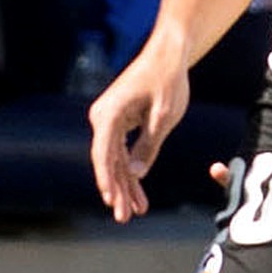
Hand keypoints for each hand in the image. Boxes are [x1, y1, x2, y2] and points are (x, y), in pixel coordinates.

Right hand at [86, 49, 189, 222]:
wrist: (168, 55)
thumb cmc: (168, 80)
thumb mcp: (164, 116)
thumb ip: (149, 145)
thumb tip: (136, 174)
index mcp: (109, 113)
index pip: (103, 153)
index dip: (106, 179)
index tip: (110, 200)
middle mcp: (103, 117)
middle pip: (107, 161)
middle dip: (118, 191)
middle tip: (125, 218)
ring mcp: (109, 121)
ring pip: (115, 161)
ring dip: (125, 186)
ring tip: (135, 212)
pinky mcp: (119, 124)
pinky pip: (122, 153)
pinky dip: (131, 172)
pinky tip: (138, 194)